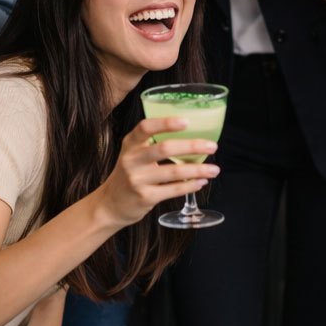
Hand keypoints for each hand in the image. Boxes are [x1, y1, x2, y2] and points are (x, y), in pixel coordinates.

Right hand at [95, 116, 220, 227]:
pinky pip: (173, 190)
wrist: (110, 205)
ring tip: (214, 169)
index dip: (166, 123)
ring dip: (198, 169)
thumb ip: (153, 145)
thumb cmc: (129, 175)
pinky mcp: (145, 197)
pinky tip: (201, 182)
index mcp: (130, 145)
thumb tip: (192, 138)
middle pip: (165, 148)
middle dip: (192, 146)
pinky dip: (190, 186)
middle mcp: (131, 160)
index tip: (186, 121)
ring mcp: (137, 180)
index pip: (145, 127)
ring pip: (173, 172)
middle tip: (213, 146)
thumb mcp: (133, 155)